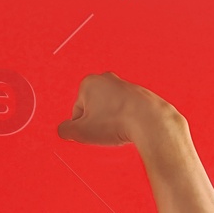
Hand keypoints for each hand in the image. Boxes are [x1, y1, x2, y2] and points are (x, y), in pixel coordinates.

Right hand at [57, 72, 184, 146]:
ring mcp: (124, 85)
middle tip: (103, 133)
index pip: (76, 111)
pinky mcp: (139, 94)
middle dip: (96, 122)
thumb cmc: (117, 122)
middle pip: (93, 109)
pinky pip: (125, 111)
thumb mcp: (81, 132)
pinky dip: (125, 120)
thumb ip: (65, 131)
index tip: (89, 133)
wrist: (149, 120)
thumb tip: (64, 130)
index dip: (81, 127)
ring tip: (117, 131)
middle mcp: (106, 79)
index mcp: (89, 83)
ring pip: (110, 110)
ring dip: (111, 122)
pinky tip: (128, 128)